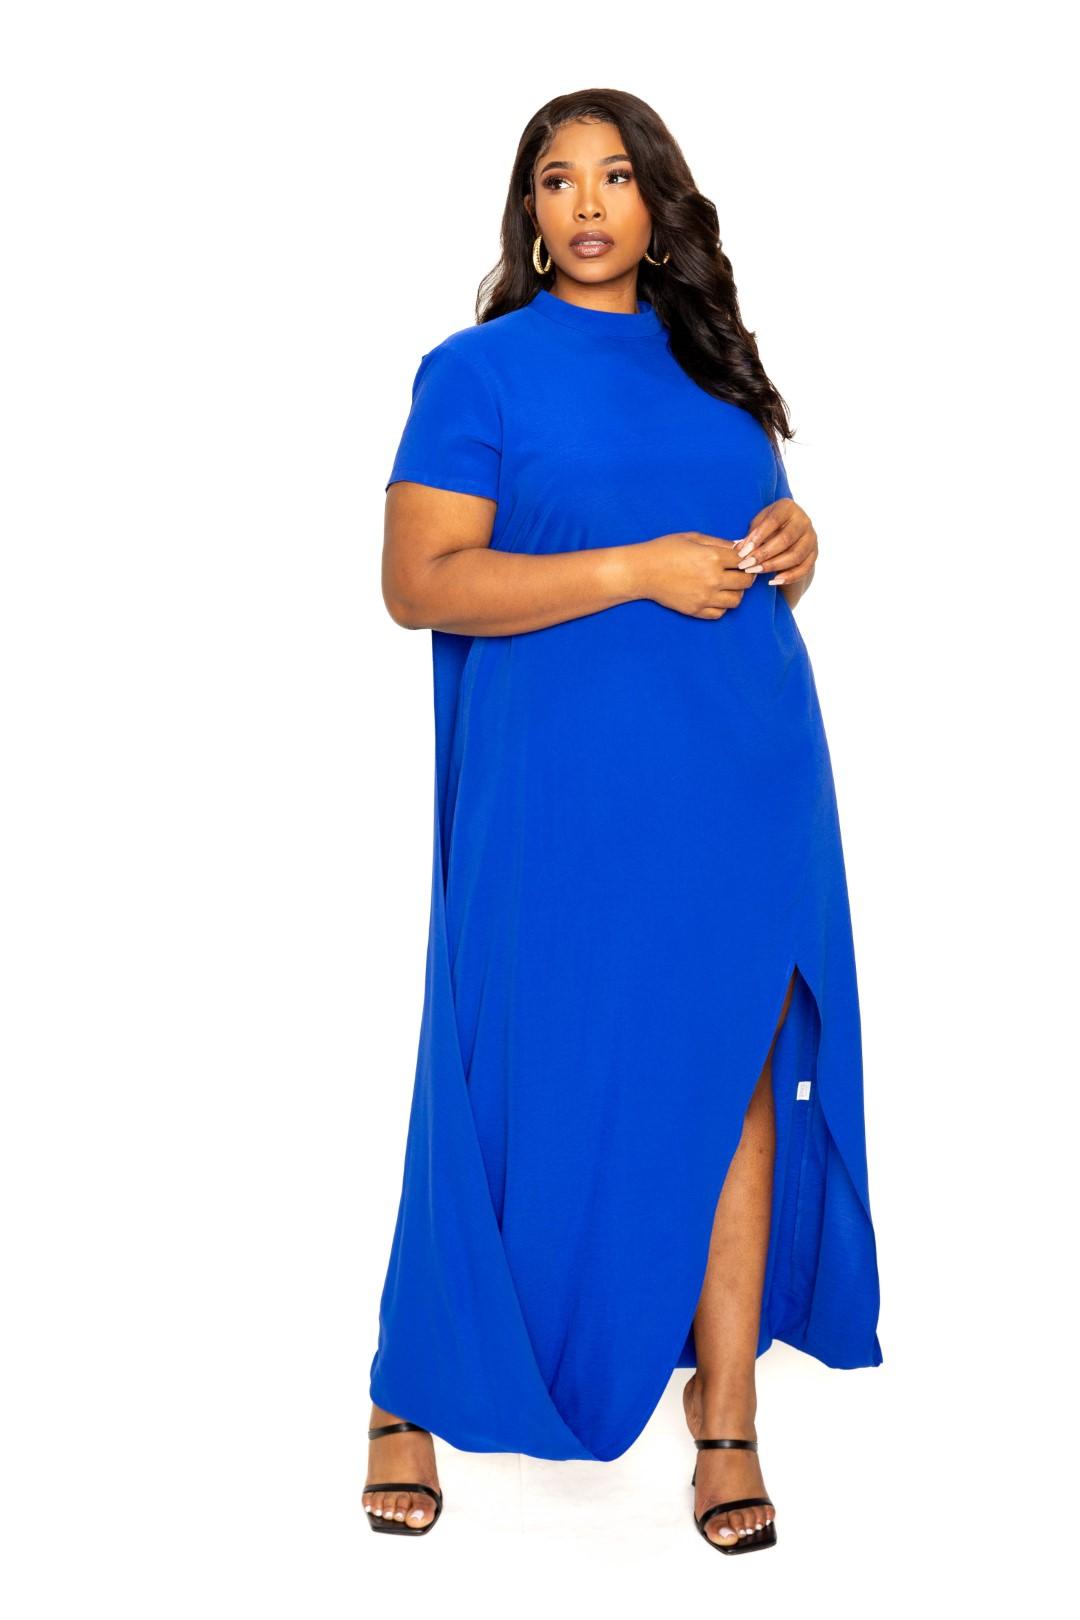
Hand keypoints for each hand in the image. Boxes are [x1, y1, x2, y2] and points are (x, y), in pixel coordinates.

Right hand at [636, 532, 757, 619]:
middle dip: (745, 575)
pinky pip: (720, 613)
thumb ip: (719, 543)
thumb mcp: (693, 537)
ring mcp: (705, 597)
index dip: (746, 559)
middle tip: (739, 572)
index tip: (742, 559)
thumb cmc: (664, 550)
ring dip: (736, 592)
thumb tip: (740, 548)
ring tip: (727, 585)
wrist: (641, 571)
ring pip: (736, 600)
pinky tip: (715, 596)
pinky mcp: (696, 610)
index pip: (744, 561)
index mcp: (713, 557)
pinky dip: (721, 606)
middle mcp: (712, 579)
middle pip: (745, 582)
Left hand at [733, 499, 817, 588]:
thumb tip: (738, 550)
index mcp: (788, 507)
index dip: (758, 537)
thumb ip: (750, 535)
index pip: (774, 521)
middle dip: (763, 554)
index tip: (743, 552)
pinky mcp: (814, 554)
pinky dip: (789, 577)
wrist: (789, 533)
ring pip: (795, 555)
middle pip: (785, 539)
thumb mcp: (757, 525)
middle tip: (746, 565)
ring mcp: (811, 537)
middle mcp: (803, 520)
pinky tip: (772, 582)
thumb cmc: (767, 527)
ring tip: (755, 572)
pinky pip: (804, 568)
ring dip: (773, 566)